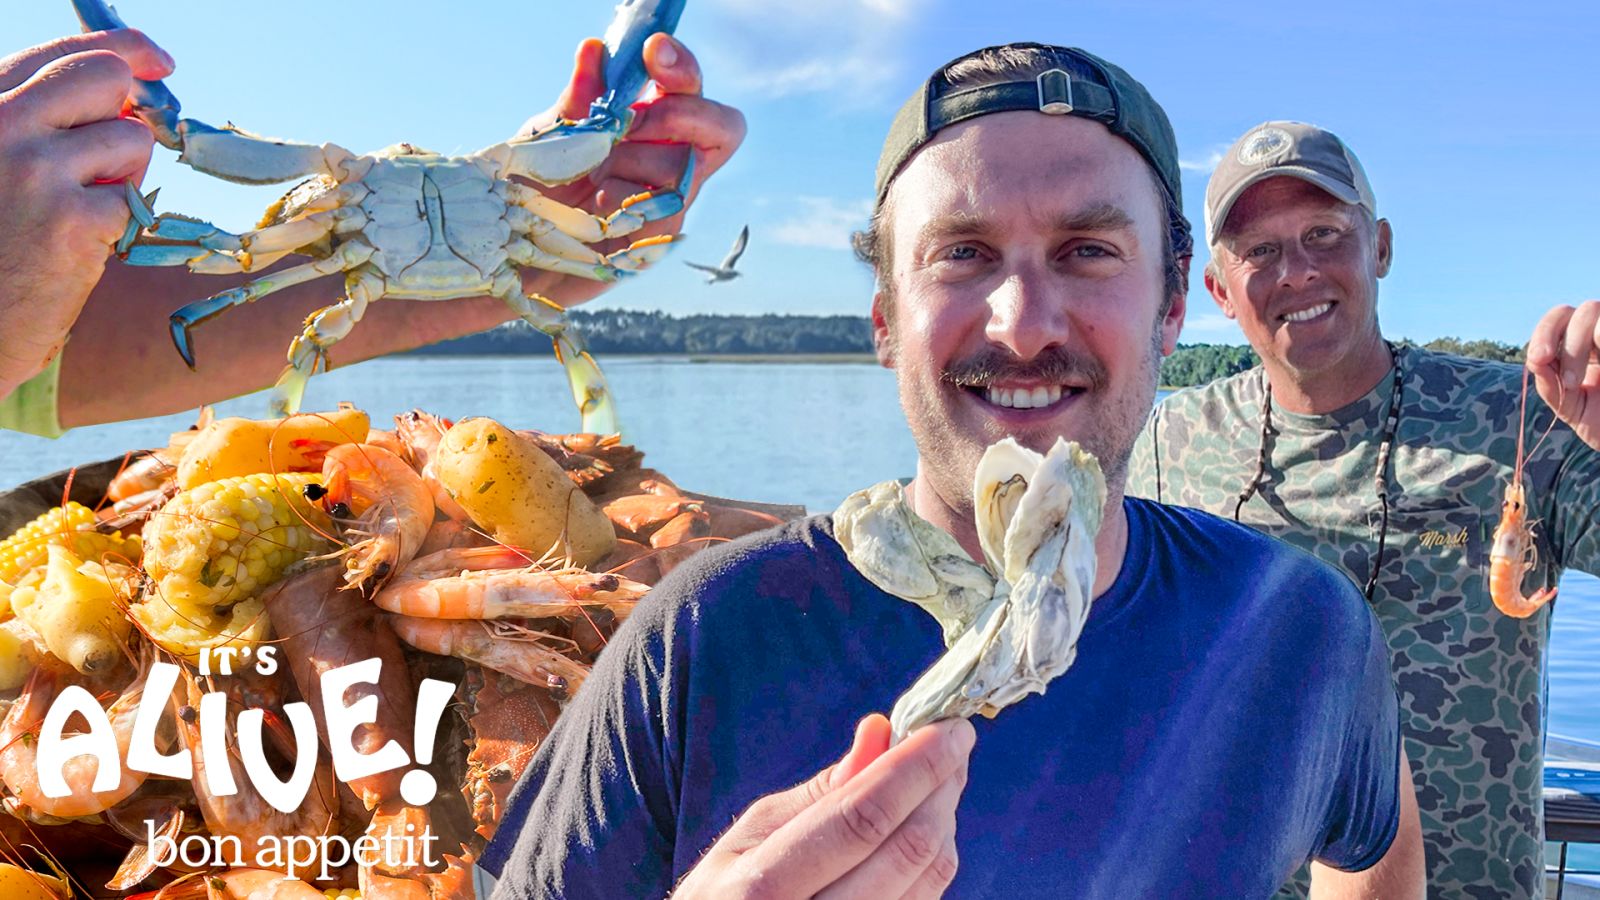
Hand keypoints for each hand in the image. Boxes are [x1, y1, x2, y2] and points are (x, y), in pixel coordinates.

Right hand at [0, 29, 168, 396]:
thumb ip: (38, 118)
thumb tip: (123, 89)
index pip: (60, 54)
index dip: (122, 48)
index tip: (156, 59)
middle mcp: (0, 124)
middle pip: (106, 78)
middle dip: (129, 107)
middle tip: (122, 143)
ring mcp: (36, 170)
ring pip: (131, 139)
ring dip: (123, 175)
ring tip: (78, 209)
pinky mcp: (73, 221)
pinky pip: (134, 200)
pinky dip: (118, 221)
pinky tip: (79, 243)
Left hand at [515, 33, 744, 307]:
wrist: (516, 245)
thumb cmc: (537, 185)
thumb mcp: (552, 133)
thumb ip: (580, 98)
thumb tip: (594, 50)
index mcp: (652, 122)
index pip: (690, 87)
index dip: (682, 67)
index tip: (652, 52)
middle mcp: (672, 156)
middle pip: (722, 127)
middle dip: (676, 115)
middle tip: (628, 123)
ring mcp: (672, 199)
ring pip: (683, 168)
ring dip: (632, 162)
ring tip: (591, 174)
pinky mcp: (660, 236)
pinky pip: (659, 210)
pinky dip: (619, 201)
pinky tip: (592, 209)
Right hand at [672, 714, 971, 899]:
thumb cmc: (726, 896)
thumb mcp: (749, 838)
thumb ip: (819, 791)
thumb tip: (880, 732)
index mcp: (765, 888)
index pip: (861, 817)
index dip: (914, 768)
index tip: (949, 728)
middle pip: (908, 849)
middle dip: (941, 785)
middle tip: (955, 743)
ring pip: (929, 878)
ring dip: (945, 818)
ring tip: (941, 779)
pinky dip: (936, 855)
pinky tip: (926, 825)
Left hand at [1528, 300, 1599, 450]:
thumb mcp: (1572, 407)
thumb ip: (1551, 387)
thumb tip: (1534, 363)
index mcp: (1582, 345)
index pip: (1559, 319)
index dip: (1543, 334)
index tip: (1537, 360)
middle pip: (1576, 311)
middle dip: (1558, 339)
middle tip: (1555, 370)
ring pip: (1592, 310)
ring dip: (1576, 346)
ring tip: (1575, 383)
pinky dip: (1599, 343)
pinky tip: (1597, 375)